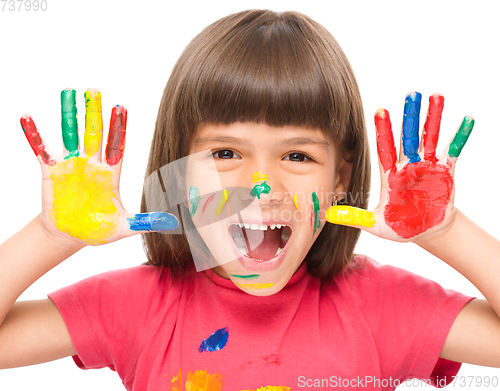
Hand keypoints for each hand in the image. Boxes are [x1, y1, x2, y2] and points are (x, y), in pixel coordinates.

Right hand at [20, 88, 177, 245]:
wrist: (69, 236)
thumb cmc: (97, 230)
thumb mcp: (124, 227)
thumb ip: (145, 221)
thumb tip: (172, 222)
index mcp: (110, 174)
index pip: (116, 146)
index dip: (118, 128)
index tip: (121, 107)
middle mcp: (91, 164)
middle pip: (94, 134)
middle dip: (95, 113)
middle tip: (95, 90)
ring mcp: (71, 166)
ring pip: (70, 135)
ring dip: (69, 115)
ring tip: (68, 92)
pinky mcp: (51, 172)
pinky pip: (41, 150)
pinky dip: (34, 135)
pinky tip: (27, 117)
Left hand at [326, 91, 473, 242]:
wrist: (427, 232)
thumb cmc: (401, 227)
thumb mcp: (376, 225)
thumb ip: (356, 217)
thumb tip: (329, 215)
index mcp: (390, 175)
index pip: (385, 148)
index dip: (383, 131)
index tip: (380, 111)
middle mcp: (407, 165)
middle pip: (408, 137)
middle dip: (409, 116)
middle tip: (411, 94)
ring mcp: (427, 166)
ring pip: (430, 138)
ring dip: (433, 118)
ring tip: (437, 96)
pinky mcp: (445, 171)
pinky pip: (453, 151)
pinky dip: (459, 136)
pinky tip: (466, 119)